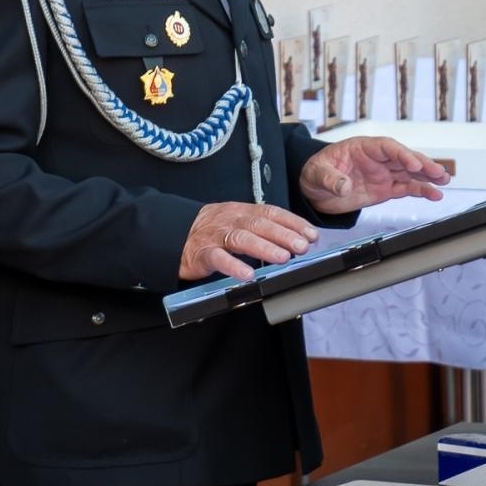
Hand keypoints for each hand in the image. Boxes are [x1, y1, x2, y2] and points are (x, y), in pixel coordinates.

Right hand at [180, 201, 318, 282]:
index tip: (311, 233)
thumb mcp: (237, 221)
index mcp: (241, 211)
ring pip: (241, 238)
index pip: (271, 212)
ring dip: (264, 248)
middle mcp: (230, 220)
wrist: (174, 235)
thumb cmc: (212, 231)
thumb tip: (296, 239)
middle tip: (302, 246)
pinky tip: (247, 274)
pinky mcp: (202, 253)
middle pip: (259, 224)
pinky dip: (233, 266)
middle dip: (283, 234)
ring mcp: (215, 236)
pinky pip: (218, 258)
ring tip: (282, 258)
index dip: (292, 222)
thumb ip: (262, 228)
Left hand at [300, 137, 449, 214]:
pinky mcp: (385, 190)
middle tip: (439, 171)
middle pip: (404, 158)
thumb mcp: (317, 173)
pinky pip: (406, 188)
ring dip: (428, 176)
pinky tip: (434, 194)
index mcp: (362, 148)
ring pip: (410, 173)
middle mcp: (377, 159)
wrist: (314, 189)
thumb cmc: (315, 172)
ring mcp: (383, 174)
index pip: (387, 147)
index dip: (401, 154)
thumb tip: (344, 186)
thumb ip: (331, 178)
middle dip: (422, 163)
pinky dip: (421, 191)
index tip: (412, 164)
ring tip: (444, 180)